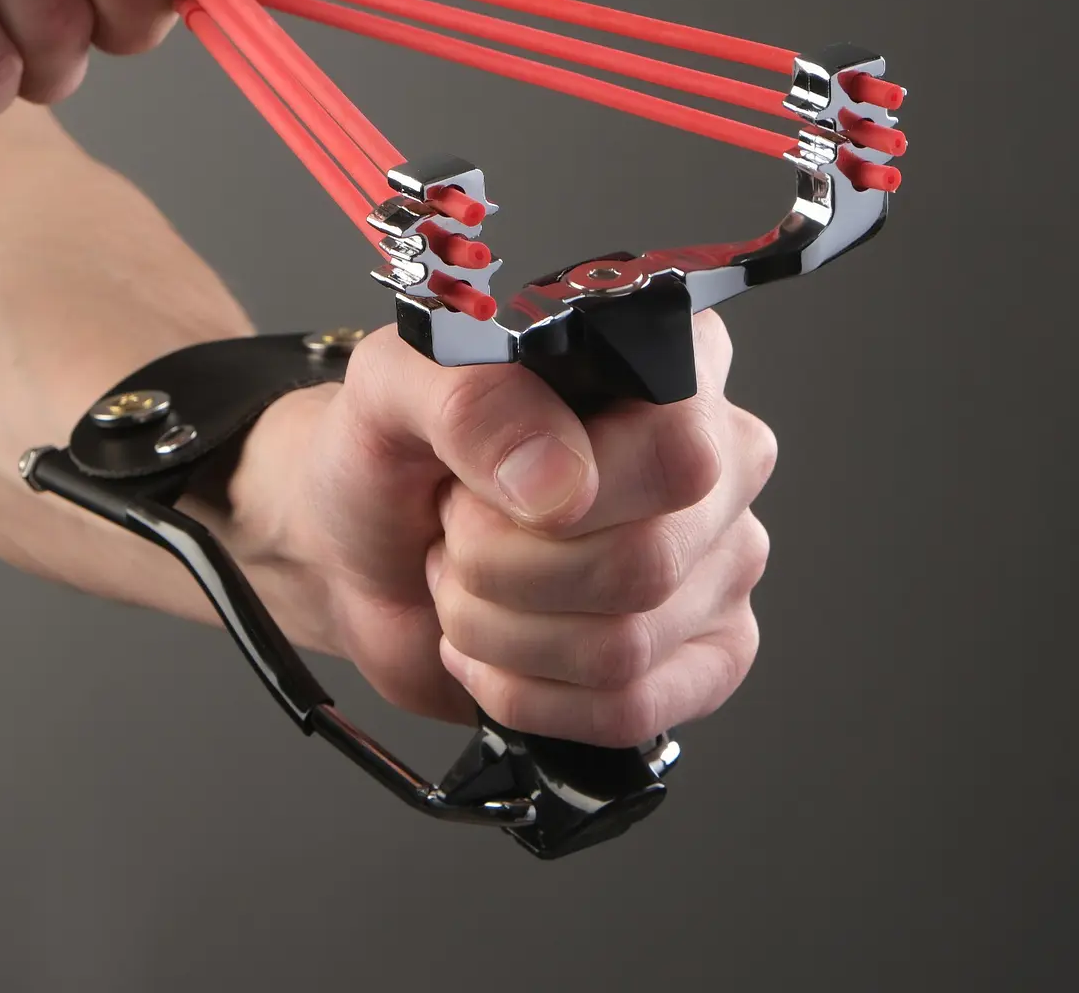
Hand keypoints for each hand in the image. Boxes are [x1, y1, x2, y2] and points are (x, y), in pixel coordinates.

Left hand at [221, 310, 776, 747]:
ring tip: (471, 580)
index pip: (678, 449)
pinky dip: (528, 692)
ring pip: (626, 646)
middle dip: (503, 566)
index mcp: (669, 370)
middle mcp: (715, 463)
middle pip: (644, 561)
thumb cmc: (392, 456)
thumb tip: (559, 481)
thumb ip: (473, 402)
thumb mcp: (395, 388)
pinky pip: (632, 709)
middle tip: (460, 529)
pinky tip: (497, 648)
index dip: (579, 485)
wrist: (360, 549)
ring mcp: (717, 563)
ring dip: (501, 630)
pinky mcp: (701, 653)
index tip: (493, 488)